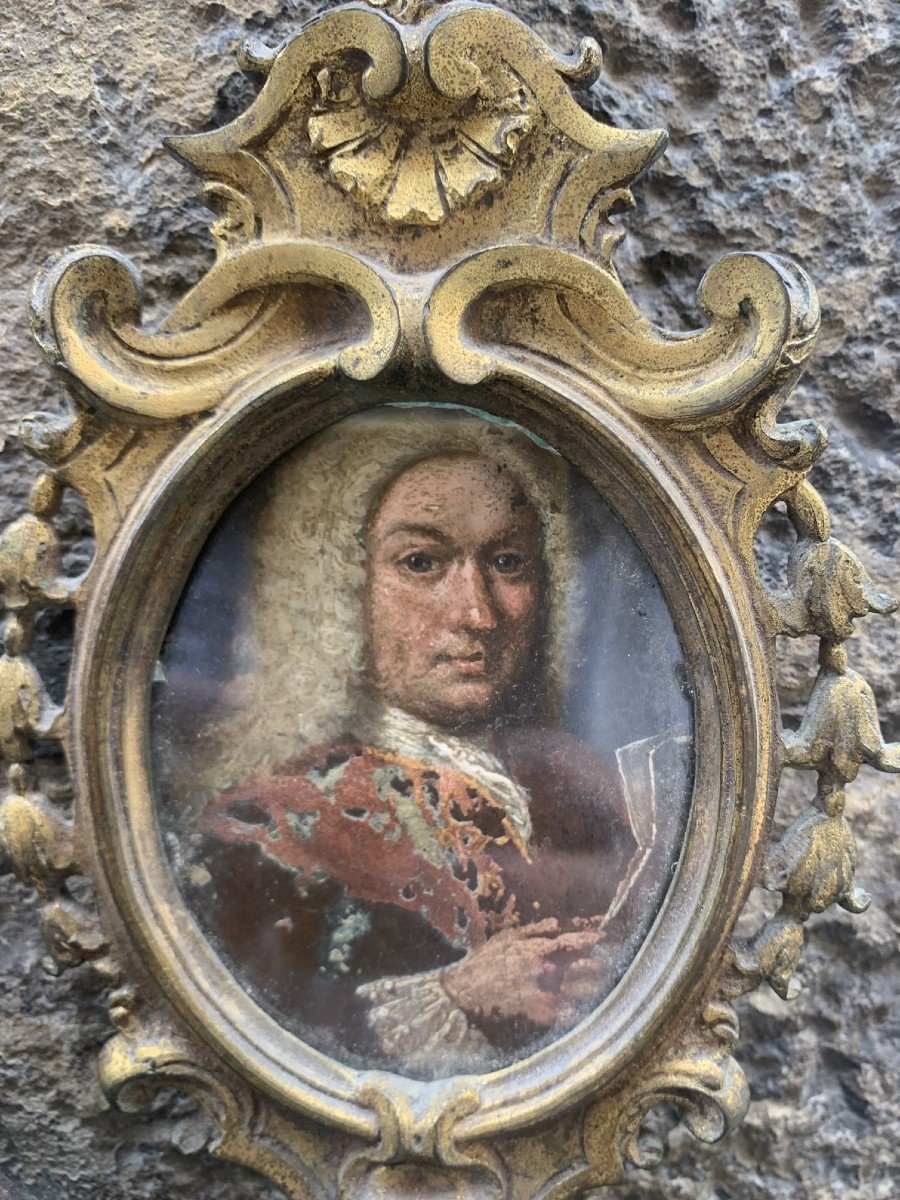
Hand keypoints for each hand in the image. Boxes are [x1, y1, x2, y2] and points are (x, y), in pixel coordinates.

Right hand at [440, 917, 605, 1027]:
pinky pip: (565, 1015)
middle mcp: (541, 971)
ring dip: (593, 987)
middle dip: (597, 965)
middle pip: (579, 967)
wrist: (466, 990)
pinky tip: (588, 1011)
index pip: (569, 942)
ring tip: (605, 986)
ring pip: (577, 991)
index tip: (602, 939)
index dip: (588, 940)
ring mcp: (540, 994)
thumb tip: (556, 923)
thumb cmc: (486, 961)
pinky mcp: (536, 1014)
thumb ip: (533, 929)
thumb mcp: (507, 937)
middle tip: (610, 964)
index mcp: (535, 949)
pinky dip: (578, 1012)